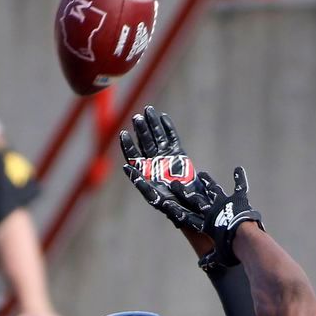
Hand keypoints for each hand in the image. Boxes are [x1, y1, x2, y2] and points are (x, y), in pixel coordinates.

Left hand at [119, 105, 201, 231]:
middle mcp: (153, 162)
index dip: (128, 144)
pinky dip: (168, 128)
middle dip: (140, 129)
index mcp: (144, 172)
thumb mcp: (153, 197)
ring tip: (148, 110)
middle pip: (144, 142)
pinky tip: (163, 117)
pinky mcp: (178, 154)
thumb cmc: (171, 205)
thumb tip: (126, 167)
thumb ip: (140, 182)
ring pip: (157, 137)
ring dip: (152, 124)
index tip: (124, 133)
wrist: (191, 204)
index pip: (133, 154)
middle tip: (137, 117)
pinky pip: (172, 138)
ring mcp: (165, 157)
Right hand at [169, 167, 264, 271]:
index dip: (175, 209)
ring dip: (207, 182)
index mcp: (205, 224)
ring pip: (213, 189)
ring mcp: (225, 203)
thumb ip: (210, 259)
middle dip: (184, 191)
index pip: (186, 216)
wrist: (245, 239)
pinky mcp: (239, 199)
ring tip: (202, 174)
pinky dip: (239, 178)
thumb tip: (203, 265)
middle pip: (195, 199)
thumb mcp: (219, 257)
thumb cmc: (230, 250)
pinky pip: (239, 187)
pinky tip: (238, 169)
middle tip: (174, 183)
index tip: (165, 202)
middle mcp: (212, 210)